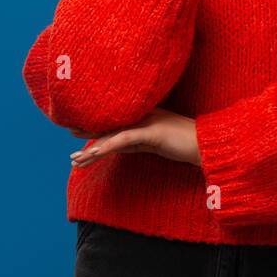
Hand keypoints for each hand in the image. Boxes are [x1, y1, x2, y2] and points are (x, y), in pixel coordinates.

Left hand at [69, 107, 201, 168]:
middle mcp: (143, 117)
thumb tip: (118, 146)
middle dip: (89, 132)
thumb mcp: (157, 143)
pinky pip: (123, 140)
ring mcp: (147, 123)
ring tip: (76, 159)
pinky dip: (107, 147)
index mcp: (144, 117)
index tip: (78, 131)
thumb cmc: (186, 144)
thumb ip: (138, 142)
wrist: (208, 144)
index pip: (115, 123)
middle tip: (69, 134)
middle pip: (110, 126)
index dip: (96, 127)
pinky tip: (93, 154)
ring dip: (92, 148)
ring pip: (113, 135)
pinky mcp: (151, 133)